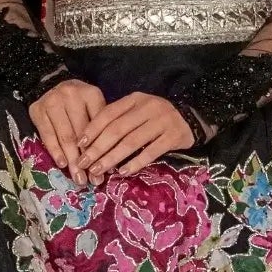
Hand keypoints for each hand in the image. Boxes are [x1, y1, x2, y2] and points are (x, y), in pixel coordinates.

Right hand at [28, 78, 106, 184]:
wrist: (50, 82)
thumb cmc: (78, 101)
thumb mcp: (94, 106)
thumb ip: (101, 128)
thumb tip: (108, 162)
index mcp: (91, 94)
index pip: (98, 125)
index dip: (102, 149)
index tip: (105, 171)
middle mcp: (71, 95)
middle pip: (81, 133)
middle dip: (87, 160)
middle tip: (91, 181)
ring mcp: (52, 102)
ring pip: (65, 136)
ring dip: (72, 160)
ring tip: (78, 178)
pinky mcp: (37, 110)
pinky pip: (47, 135)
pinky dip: (55, 151)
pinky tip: (62, 164)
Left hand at [74, 92, 195, 180]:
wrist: (191, 119)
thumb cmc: (156, 117)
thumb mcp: (137, 111)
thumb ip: (118, 120)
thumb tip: (90, 142)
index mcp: (135, 99)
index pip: (109, 113)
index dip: (92, 129)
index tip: (80, 145)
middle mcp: (148, 107)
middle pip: (117, 129)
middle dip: (98, 148)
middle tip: (84, 163)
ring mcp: (161, 121)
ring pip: (131, 142)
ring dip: (112, 157)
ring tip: (99, 170)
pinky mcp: (173, 136)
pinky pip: (151, 152)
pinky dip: (136, 163)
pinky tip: (123, 172)